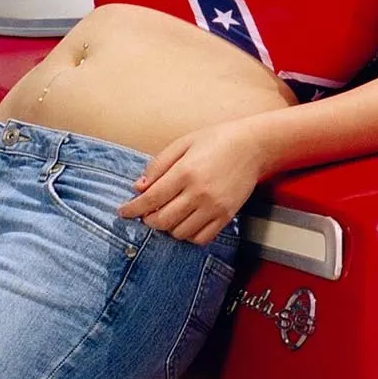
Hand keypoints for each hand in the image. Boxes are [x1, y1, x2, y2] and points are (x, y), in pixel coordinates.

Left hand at [118, 116, 270, 244]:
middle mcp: (199, 193)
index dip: (133, 208)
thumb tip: (138, 188)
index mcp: (186, 172)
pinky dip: (188, 235)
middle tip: (146, 213)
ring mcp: (215, 207)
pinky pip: (201, 237)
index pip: (151, 199)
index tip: (123, 211)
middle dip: (148, 220)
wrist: (254, 146)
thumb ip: (158, 166)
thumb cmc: (216, 140)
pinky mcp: (227, 216)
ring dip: (168, 228)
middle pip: (162, 220)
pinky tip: (185, 223)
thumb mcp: (183, 143)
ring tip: (167, 215)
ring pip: (180, 232)